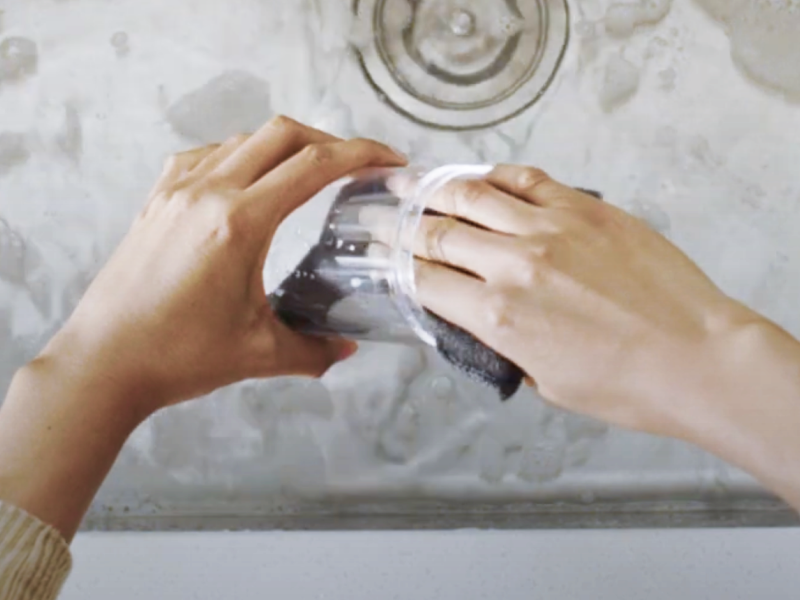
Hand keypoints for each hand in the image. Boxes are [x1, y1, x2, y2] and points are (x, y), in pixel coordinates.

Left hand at [43, 116, 405, 413]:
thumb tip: (345, 348)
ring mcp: (176, 191)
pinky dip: (241, 154)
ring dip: (285, 146)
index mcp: (239, 223)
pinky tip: (248, 180)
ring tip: (310, 173)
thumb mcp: (259, 354)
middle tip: (357, 165)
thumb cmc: (177, 357)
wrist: (103, 363)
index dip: (361, 155)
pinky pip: (206, 154)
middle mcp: (207, 192)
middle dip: (330, 142)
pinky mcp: (156, 200)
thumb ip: (314, 350)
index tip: (389, 160)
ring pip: (244, 139)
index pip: (313, 166)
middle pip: (282, 134)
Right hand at [401, 165, 758, 436]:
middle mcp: (514, 264)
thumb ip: (499, 342)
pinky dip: (495, 175)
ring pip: (473, 194)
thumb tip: (475, 317)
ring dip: (433, 187)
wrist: (695, 358)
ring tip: (410, 179)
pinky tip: (480, 177)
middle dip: (399, 223)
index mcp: (497, 316)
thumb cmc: (623, 385)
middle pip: (437, 231)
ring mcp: (551, 228)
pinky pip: (528, 179)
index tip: (378, 252)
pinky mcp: (586, 208)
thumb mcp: (542, 381)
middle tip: (380, 214)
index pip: (423, 278)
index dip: (393, 263)